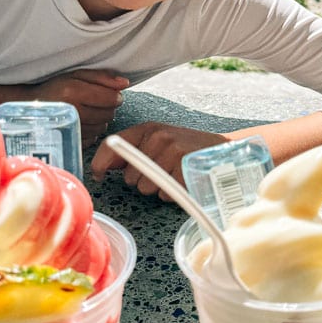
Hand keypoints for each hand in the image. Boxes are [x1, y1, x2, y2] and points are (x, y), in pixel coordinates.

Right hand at [33, 70, 128, 146]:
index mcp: (74, 91)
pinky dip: (92, 131)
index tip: (110, 94)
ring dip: (100, 119)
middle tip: (95, 102)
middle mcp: (73, 111)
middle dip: (107, 107)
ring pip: (103, 127)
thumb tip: (124, 83)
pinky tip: (82, 122)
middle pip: (109, 113)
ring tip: (86, 111)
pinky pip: (94, 138)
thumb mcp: (75, 75)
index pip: (112, 98)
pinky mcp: (70, 141)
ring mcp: (72, 128)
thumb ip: (101, 77)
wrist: (30, 107)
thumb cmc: (54, 89)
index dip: (115, 96)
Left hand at [90, 122, 229, 198]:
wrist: (224, 150)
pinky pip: (164, 193)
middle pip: (129, 177)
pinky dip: (171, 193)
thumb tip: (104, 166)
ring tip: (173, 175)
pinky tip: (181, 181)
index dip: (100, 162)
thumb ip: (133, 151)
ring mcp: (171, 151)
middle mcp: (157, 136)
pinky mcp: (183, 167)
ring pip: (145, 187)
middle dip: (141, 180)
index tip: (97, 174)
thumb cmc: (188, 149)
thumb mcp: (160, 142)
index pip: (113, 145)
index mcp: (148, 129)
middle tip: (161, 172)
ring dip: (157, 188)